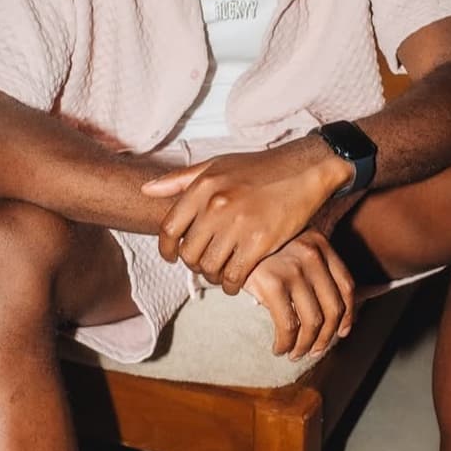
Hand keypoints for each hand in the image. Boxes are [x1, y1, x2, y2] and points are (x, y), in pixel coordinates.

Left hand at [141, 140, 349, 290]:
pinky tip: (236, 283)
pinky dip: (232, 285)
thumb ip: (180, 180)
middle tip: (204, 265)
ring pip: (210, 267)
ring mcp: (238, 224)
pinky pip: (235, 275)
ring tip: (220, 274)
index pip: (169, 229)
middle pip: (188, 253)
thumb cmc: (259, 168)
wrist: (304, 170)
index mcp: (203, 187)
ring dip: (213, 277)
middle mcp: (216, 205)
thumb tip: (146, 190)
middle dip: (193, 265)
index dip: (167, 250)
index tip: (172, 257)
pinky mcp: (261, 241)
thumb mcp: (217, 165)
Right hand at [243, 232, 355, 358]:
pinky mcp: (272, 282)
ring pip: (312, 321)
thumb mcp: (289, 247)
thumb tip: (335, 311)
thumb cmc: (255, 249)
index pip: (346, 286)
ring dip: (305, 346)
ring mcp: (293, 268)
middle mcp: (311, 254)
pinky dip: (286, 343)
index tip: (341, 332)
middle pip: (333, 307)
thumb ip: (311, 267)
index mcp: (320, 243)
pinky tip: (279, 347)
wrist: (222, 238)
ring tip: (294, 353)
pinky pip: (288, 325)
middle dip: (325, 337)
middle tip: (314, 351)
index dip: (348, 315)